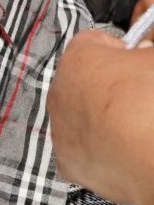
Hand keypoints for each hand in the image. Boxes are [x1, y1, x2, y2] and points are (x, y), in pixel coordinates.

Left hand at [47, 30, 153, 204]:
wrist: (153, 156)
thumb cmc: (151, 100)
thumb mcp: (153, 60)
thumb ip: (143, 51)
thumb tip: (142, 52)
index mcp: (78, 59)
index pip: (93, 42)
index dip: (119, 50)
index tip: (134, 59)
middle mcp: (59, 92)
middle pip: (82, 80)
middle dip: (106, 85)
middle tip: (136, 94)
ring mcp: (60, 129)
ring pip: (78, 115)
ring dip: (98, 118)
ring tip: (131, 126)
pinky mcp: (67, 162)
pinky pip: (79, 149)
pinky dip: (96, 150)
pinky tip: (120, 150)